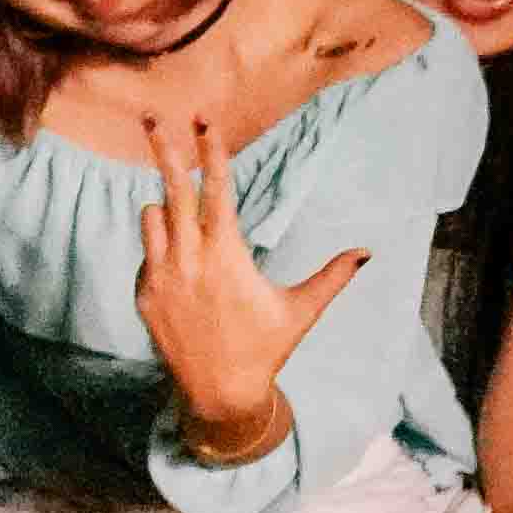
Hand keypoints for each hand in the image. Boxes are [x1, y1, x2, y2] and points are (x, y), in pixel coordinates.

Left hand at [131, 112, 368, 454]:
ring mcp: (160, 277)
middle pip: (172, 190)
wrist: (218, 395)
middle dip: (164, 150)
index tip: (203, 122)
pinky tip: (184, 273)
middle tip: (151, 117)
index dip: (211, 152)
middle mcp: (188, 260)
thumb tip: (368, 252)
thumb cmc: (265, 349)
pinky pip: (148, 252)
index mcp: (227, 256)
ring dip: (167, 208)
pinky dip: (162, 248)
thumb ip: (332, 276)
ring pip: (153, 217)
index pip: (217, 191)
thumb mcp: (301, 311)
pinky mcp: (144, 294)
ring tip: (185, 219)